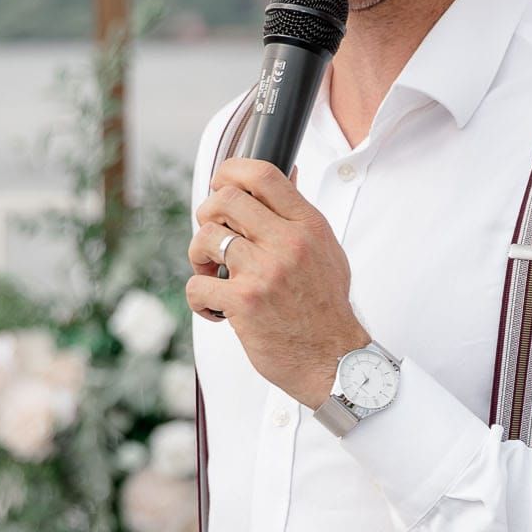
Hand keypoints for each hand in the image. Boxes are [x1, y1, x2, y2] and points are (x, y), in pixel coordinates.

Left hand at [186, 155, 368, 405]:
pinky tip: (215, 309)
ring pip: (205, 238)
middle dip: (207, 215)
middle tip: (213, 238)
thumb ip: (300, 217)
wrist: (334, 359)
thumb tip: (286, 175)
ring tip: (212, 275)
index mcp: (308, 226)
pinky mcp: (244, 303)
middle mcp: (287, 243)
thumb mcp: (326, 251)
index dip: (230, 171)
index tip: (219, 184)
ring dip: (199, 256)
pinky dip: (199, 299)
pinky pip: (197, 286)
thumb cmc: (326, 309)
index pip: (263, 175)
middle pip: (225, 200)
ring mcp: (264, 272)